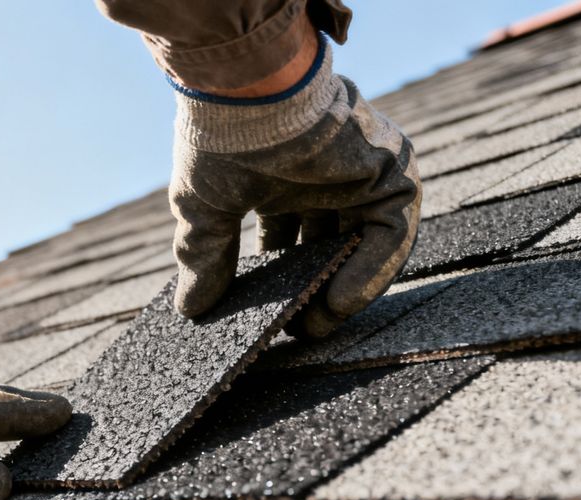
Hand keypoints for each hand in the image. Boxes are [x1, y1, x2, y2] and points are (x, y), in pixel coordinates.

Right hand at [167, 29, 420, 337]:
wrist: (253, 90)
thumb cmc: (223, 137)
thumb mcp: (204, 206)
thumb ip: (204, 255)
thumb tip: (189, 307)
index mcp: (283, 177)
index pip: (290, 238)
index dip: (279, 277)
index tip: (266, 313)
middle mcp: (326, 175)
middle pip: (328, 244)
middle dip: (310, 288)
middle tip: (292, 328)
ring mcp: (361, 172)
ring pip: (363, 243)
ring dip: (341, 289)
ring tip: (313, 326)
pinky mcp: (390, 170)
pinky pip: (391, 234)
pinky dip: (369, 273)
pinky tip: (336, 304)